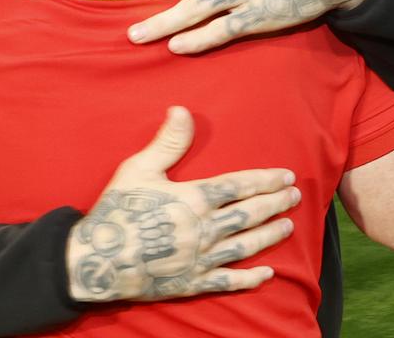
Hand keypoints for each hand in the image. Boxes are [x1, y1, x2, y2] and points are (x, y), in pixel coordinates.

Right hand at [66, 106, 297, 302]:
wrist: (97, 261)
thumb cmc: (117, 211)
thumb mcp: (138, 169)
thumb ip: (167, 142)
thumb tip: (182, 109)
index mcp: (192, 199)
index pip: (238, 186)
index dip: (264, 180)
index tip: (286, 175)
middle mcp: (203, 229)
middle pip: (248, 214)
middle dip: (274, 203)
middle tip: (295, 196)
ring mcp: (200, 259)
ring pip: (244, 245)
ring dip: (269, 235)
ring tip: (288, 225)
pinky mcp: (192, 283)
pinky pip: (227, 281)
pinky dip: (249, 278)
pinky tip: (267, 274)